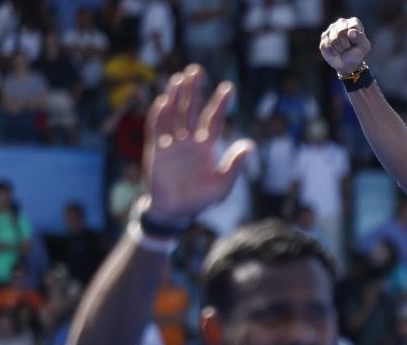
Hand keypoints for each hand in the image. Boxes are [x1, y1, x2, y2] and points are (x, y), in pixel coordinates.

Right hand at [142, 67, 253, 224]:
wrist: (176, 211)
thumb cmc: (200, 199)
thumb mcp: (223, 185)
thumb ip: (235, 165)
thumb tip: (250, 145)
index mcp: (205, 146)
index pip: (214, 119)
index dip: (220, 103)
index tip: (228, 87)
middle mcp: (188, 140)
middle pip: (191, 110)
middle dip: (194, 91)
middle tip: (196, 70)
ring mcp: (171, 143)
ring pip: (174, 114)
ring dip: (175, 96)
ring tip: (179, 78)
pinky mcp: (156, 150)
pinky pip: (157, 129)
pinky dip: (159, 115)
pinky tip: (163, 101)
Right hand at [318, 17, 370, 76]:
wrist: (347, 63)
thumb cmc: (356, 53)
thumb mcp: (364, 47)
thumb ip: (361, 38)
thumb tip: (351, 32)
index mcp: (353, 22)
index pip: (352, 27)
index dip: (354, 39)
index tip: (355, 44)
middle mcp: (342, 22)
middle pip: (341, 32)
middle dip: (346, 45)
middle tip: (348, 48)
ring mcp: (331, 29)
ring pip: (334, 39)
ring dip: (340, 49)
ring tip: (342, 50)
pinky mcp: (324, 37)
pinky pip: (327, 45)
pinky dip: (333, 52)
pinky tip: (336, 52)